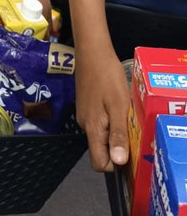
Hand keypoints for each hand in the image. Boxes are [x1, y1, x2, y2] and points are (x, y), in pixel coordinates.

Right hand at [75, 42, 129, 170]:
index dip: (115, 163)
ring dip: (115, 131)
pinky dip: (110, 119)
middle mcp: (85, 125)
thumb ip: (118, 134)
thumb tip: (119, 162)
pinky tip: (117, 105)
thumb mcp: (118, 106)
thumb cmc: (107, 76)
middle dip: (117, 146)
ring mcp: (84, 115)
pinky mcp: (86, 106)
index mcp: (92, 128)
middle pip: (101, 150)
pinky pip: (99, 123)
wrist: (92, 52)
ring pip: (101, 135)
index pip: (99, 163)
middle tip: (131, 129)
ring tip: (126, 114)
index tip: (129, 151)